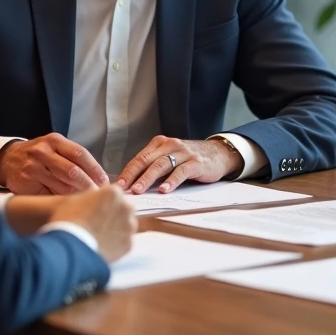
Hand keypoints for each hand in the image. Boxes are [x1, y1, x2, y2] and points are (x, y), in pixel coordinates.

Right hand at [0, 133, 107, 194]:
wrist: (8, 159)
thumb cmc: (39, 155)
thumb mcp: (55, 148)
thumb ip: (73, 160)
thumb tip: (98, 179)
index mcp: (55, 141)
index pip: (80, 154)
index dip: (95, 169)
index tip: (104, 181)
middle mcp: (43, 152)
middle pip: (72, 171)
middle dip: (88, 185)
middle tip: (99, 196)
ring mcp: (33, 167)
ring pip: (61, 185)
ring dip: (77, 195)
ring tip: (88, 202)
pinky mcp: (26, 182)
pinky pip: (49, 195)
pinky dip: (61, 200)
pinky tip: (68, 204)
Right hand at [49, 185, 136, 262]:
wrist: (72, 248)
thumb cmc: (69, 221)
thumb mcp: (69, 201)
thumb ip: (82, 197)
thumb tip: (78, 199)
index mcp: (113, 193)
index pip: (113, 193)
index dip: (103, 202)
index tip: (94, 209)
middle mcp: (126, 207)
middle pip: (123, 208)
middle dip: (113, 214)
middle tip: (97, 223)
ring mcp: (129, 226)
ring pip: (126, 225)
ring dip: (117, 229)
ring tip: (99, 236)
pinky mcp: (129, 244)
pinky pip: (124, 242)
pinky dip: (116, 245)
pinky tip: (102, 246)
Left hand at [116, 136, 242, 193]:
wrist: (218, 153)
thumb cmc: (190, 159)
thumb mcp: (170, 158)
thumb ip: (154, 167)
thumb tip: (132, 185)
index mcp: (160, 144)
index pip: (139, 158)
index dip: (127, 172)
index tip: (117, 185)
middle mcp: (170, 145)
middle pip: (147, 160)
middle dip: (133, 175)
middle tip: (123, 189)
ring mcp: (183, 153)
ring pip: (161, 165)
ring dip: (148, 178)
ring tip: (139, 190)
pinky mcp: (196, 163)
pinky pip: (181, 171)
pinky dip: (172, 181)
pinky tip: (165, 189)